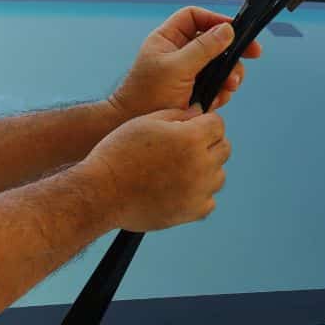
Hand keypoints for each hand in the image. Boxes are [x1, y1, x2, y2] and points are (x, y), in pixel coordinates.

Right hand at [85, 107, 230, 231]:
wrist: (101, 192)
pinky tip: (180, 189)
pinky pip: (209, 201)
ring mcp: (198, 190)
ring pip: (219, 175)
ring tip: (180, 169)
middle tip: (184, 148)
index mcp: (191, 138)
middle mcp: (201, 164)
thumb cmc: (119, 153)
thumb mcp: (145, 122)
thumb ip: (178, 114)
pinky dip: (199, 195)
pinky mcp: (191, 212)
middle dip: (208, 144)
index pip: (218, 124)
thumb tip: (199, 112)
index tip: (190, 127)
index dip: (204, 123)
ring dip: (206, 170)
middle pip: (223, 148)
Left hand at [110, 7, 262, 117]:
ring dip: (230, 74)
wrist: (135, 127)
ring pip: (220, 64)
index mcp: (168, 39)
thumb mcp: (176, 68)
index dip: (215, 19)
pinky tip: (217, 100)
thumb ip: (203, 48)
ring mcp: (188, 72)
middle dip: (231, 50)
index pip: (194, 17)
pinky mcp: (195, 91)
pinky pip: (218, 84)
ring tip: (230, 85)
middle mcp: (179, 53)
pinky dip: (223, 91)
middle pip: (214, 40)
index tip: (234, 29)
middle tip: (252, 53)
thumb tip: (226, 30)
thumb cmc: (145, 97)